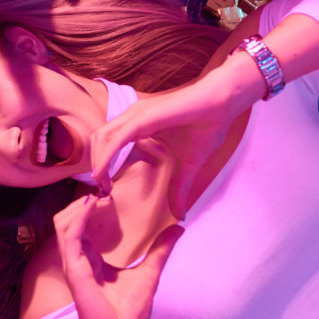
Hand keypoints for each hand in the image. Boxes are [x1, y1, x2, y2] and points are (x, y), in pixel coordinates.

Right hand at [55, 195, 182, 318]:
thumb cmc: (129, 312)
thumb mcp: (149, 272)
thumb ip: (160, 250)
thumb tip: (178, 228)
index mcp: (92, 259)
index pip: (83, 225)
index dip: (92, 206)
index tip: (108, 190)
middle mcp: (79, 258)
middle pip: (69, 220)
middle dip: (83, 201)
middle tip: (102, 186)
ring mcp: (74, 263)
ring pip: (63, 223)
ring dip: (78, 206)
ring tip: (96, 193)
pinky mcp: (74, 269)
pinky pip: (69, 236)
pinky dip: (77, 217)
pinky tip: (90, 205)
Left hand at [90, 71, 242, 217]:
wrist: (223, 103)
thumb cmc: (207, 127)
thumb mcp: (189, 165)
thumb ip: (180, 188)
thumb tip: (181, 215)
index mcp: (139, 124)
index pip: (109, 143)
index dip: (103, 165)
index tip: (106, 188)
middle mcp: (133, 117)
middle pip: (99, 140)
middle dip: (96, 166)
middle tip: (101, 189)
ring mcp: (136, 114)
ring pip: (103, 137)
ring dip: (98, 163)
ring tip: (102, 185)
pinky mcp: (143, 116)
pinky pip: (117, 137)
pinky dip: (106, 156)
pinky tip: (103, 173)